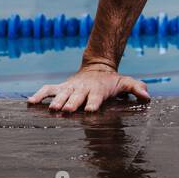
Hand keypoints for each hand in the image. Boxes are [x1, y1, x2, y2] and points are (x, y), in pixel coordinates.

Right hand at [27, 63, 149, 112]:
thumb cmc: (111, 82)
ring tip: (51, 109)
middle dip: (72, 103)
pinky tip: (30, 102)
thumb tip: (147, 96)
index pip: (96, 97)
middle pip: (77, 96)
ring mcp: (70, 88)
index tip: (90, 109)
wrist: (97, 68)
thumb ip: (136, 88)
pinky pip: (48, 90)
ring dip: (57, 101)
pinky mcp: (61, 87)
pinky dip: (39, 95)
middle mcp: (82, 89)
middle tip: (68, 110)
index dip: (93, 103)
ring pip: (62, 94)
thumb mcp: (125, 82)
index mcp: (98, 90)